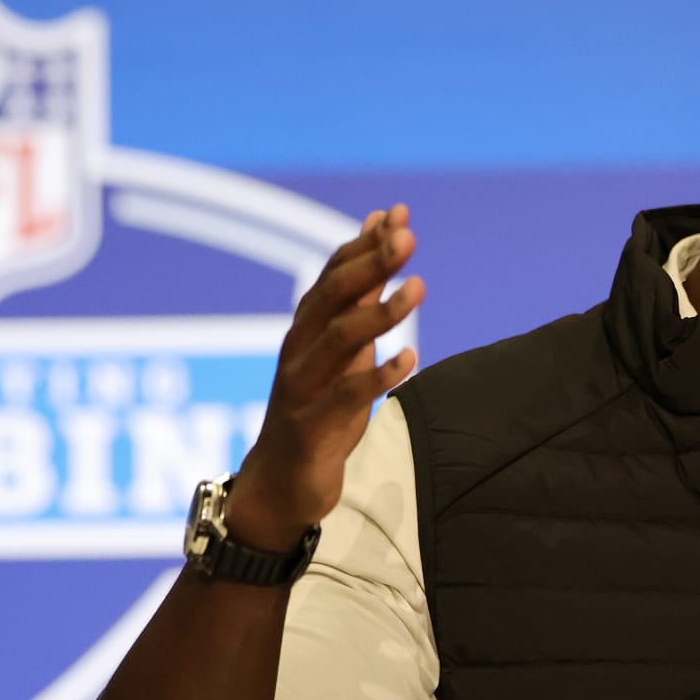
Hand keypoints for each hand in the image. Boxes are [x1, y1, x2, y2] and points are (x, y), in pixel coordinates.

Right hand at [228, 204, 423, 550]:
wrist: (281, 483)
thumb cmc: (318, 409)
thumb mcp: (342, 352)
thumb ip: (360, 298)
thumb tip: (381, 236)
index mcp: (305, 329)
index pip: (333, 274)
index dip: (364, 244)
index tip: (399, 216)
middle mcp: (299, 350)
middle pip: (332, 297)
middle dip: (370, 264)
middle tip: (408, 239)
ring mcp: (302, 387)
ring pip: (339, 340)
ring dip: (380, 312)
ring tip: (418, 288)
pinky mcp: (312, 426)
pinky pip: (346, 397)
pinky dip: (378, 377)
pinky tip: (411, 361)